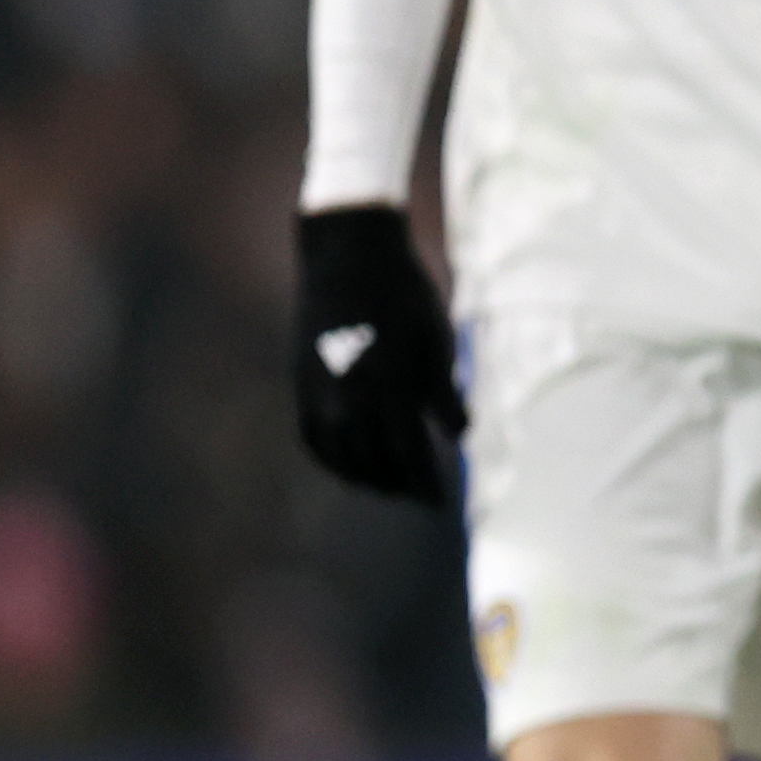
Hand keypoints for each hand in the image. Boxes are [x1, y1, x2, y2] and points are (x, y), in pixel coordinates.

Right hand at [293, 203, 463, 503]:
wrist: (349, 257)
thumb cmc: (406, 297)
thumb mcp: (438, 341)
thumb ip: (445, 393)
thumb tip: (459, 434)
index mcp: (389, 388)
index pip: (409, 455)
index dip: (425, 483)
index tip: (440, 503)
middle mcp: (348, 397)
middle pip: (372, 462)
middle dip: (397, 484)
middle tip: (417, 495)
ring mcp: (318, 391)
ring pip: (338, 454)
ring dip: (363, 477)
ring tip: (387, 485)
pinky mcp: (301, 381)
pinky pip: (312, 435)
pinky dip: (331, 457)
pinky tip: (347, 463)